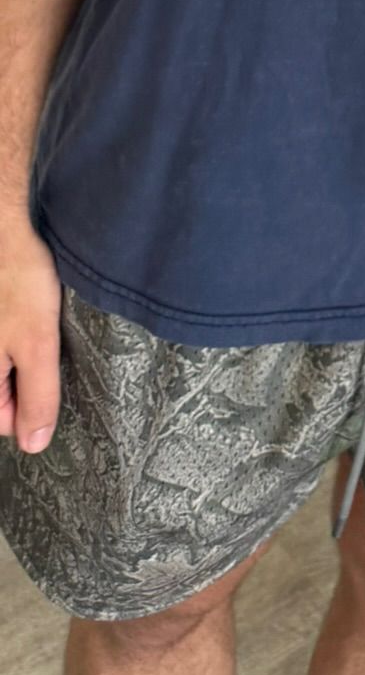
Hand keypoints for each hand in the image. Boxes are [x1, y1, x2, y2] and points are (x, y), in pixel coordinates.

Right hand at [0, 218, 61, 453]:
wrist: (1, 229)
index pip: (3, 421)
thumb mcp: (38, 343)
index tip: (50, 373)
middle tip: (39, 342)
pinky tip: (24, 309)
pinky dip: (14, 334)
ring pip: (2, 367)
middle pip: (0, 392)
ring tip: (30, 322)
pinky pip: (2, 344)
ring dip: (19, 353)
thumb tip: (34, 445)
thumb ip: (37, 396)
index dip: (32, 403)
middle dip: (23, 377)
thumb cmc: (17, 280)